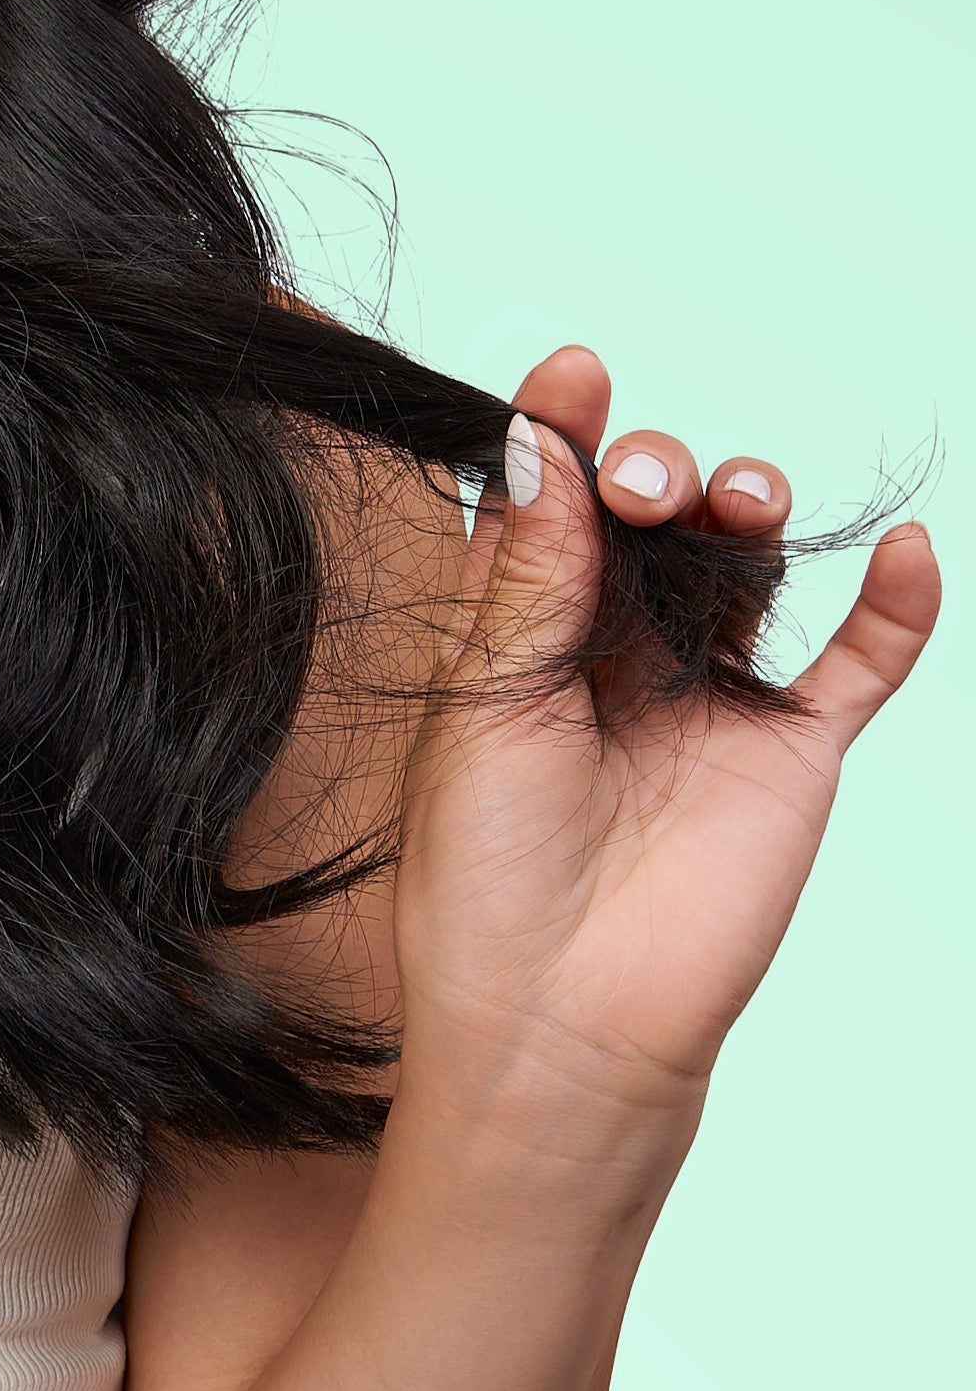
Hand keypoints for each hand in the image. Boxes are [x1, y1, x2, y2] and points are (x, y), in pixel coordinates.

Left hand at [390, 344, 940, 1150]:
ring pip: (747, 567)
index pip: (547, 502)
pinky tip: (907, 550)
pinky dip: (892, 607)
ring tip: (735, 498)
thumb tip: (541, 446)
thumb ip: (529, 582)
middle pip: (653, 518)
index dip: (562, 431)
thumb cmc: (483, 872)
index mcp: (517, 627)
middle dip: (655, 474)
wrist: (559, 1019)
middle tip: (645, 485)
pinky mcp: (787, 751)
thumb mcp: (485, 706)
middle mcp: (613, 646)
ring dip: (747, 511)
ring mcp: (707, 694)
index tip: (574, 372)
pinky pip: (857, 665)